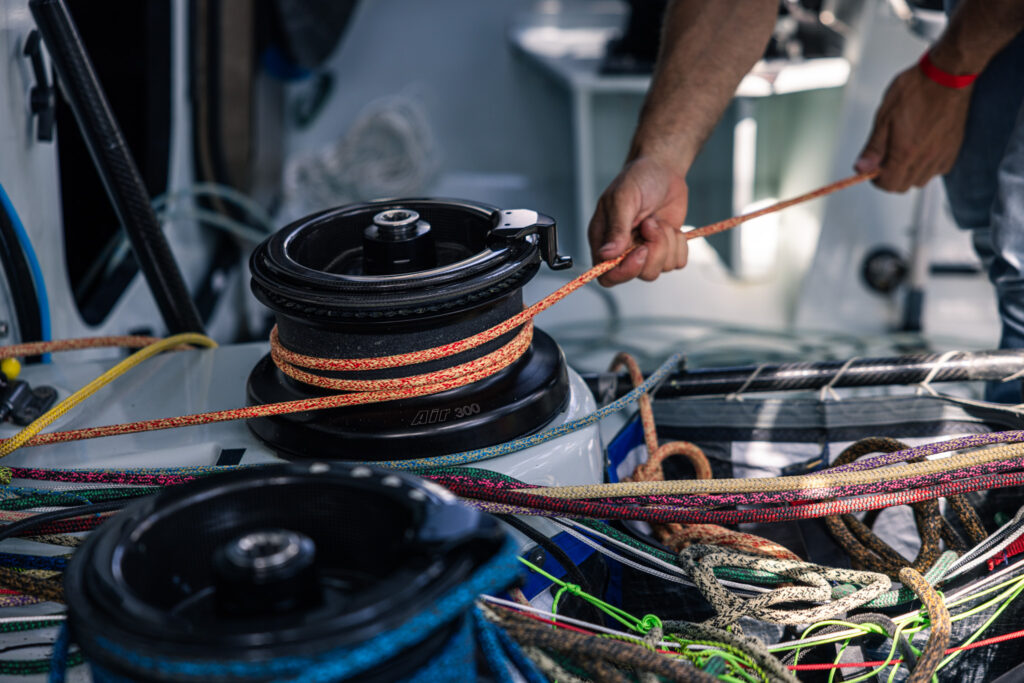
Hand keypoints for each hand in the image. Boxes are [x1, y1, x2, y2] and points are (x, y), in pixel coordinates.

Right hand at [588, 156, 688, 285]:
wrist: (664, 170)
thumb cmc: (638, 178)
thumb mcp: (624, 198)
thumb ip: (616, 227)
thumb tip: (607, 255)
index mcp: (604, 240)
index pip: (606, 275)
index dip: (625, 270)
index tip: (641, 250)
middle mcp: (623, 250)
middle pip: (637, 274)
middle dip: (653, 250)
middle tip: (652, 224)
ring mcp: (645, 251)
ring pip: (659, 270)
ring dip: (666, 243)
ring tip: (658, 220)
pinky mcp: (665, 250)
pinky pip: (676, 263)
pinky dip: (679, 245)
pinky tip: (671, 227)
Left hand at [855, 64, 972, 191]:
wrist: (948, 75)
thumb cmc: (914, 91)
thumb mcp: (884, 117)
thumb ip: (873, 148)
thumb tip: (861, 169)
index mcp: (906, 153)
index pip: (888, 185)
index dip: (876, 178)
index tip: (872, 166)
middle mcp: (926, 159)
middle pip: (903, 185)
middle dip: (891, 176)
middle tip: (886, 154)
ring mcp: (943, 155)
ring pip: (920, 179)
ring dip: (908, 171)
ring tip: (905, 147)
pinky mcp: (954, 150)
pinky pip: (936, 169)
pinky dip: (926, 164)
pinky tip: (921, 145)